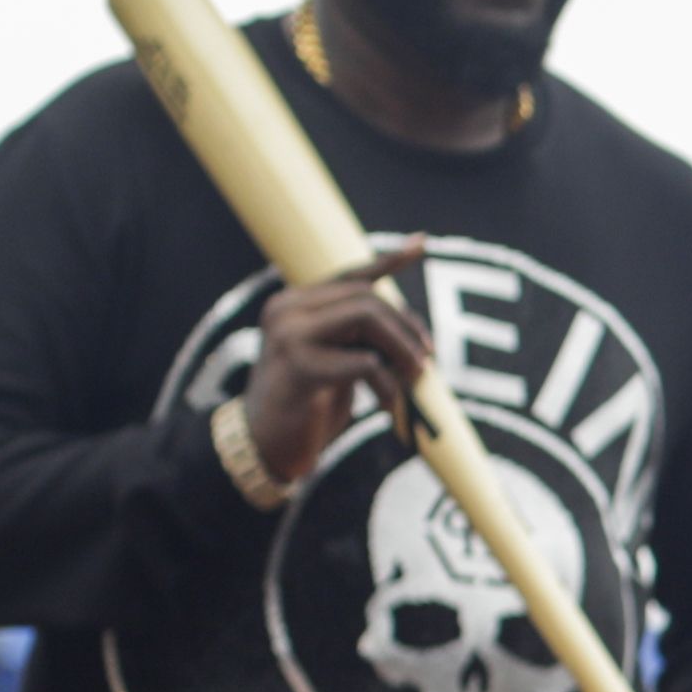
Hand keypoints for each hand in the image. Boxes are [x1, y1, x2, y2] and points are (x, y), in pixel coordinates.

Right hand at [243, 240, 433, 491]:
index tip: (422, 243)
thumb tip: (414, 330)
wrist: (266, 448)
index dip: (389, 261)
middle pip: (367, 298)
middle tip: (426, 361)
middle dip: (406, 327)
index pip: (350, 275)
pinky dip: (389, 384)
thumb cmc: (307, 406)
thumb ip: (358, 338)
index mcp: (295, 304)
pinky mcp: (298, 367)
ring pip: (367, 317)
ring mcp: (288, 335)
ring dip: (403, 349)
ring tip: (415, 379)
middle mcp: (287, 310)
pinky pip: (364, 362)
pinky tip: (390, 406)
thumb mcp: (335, 362)